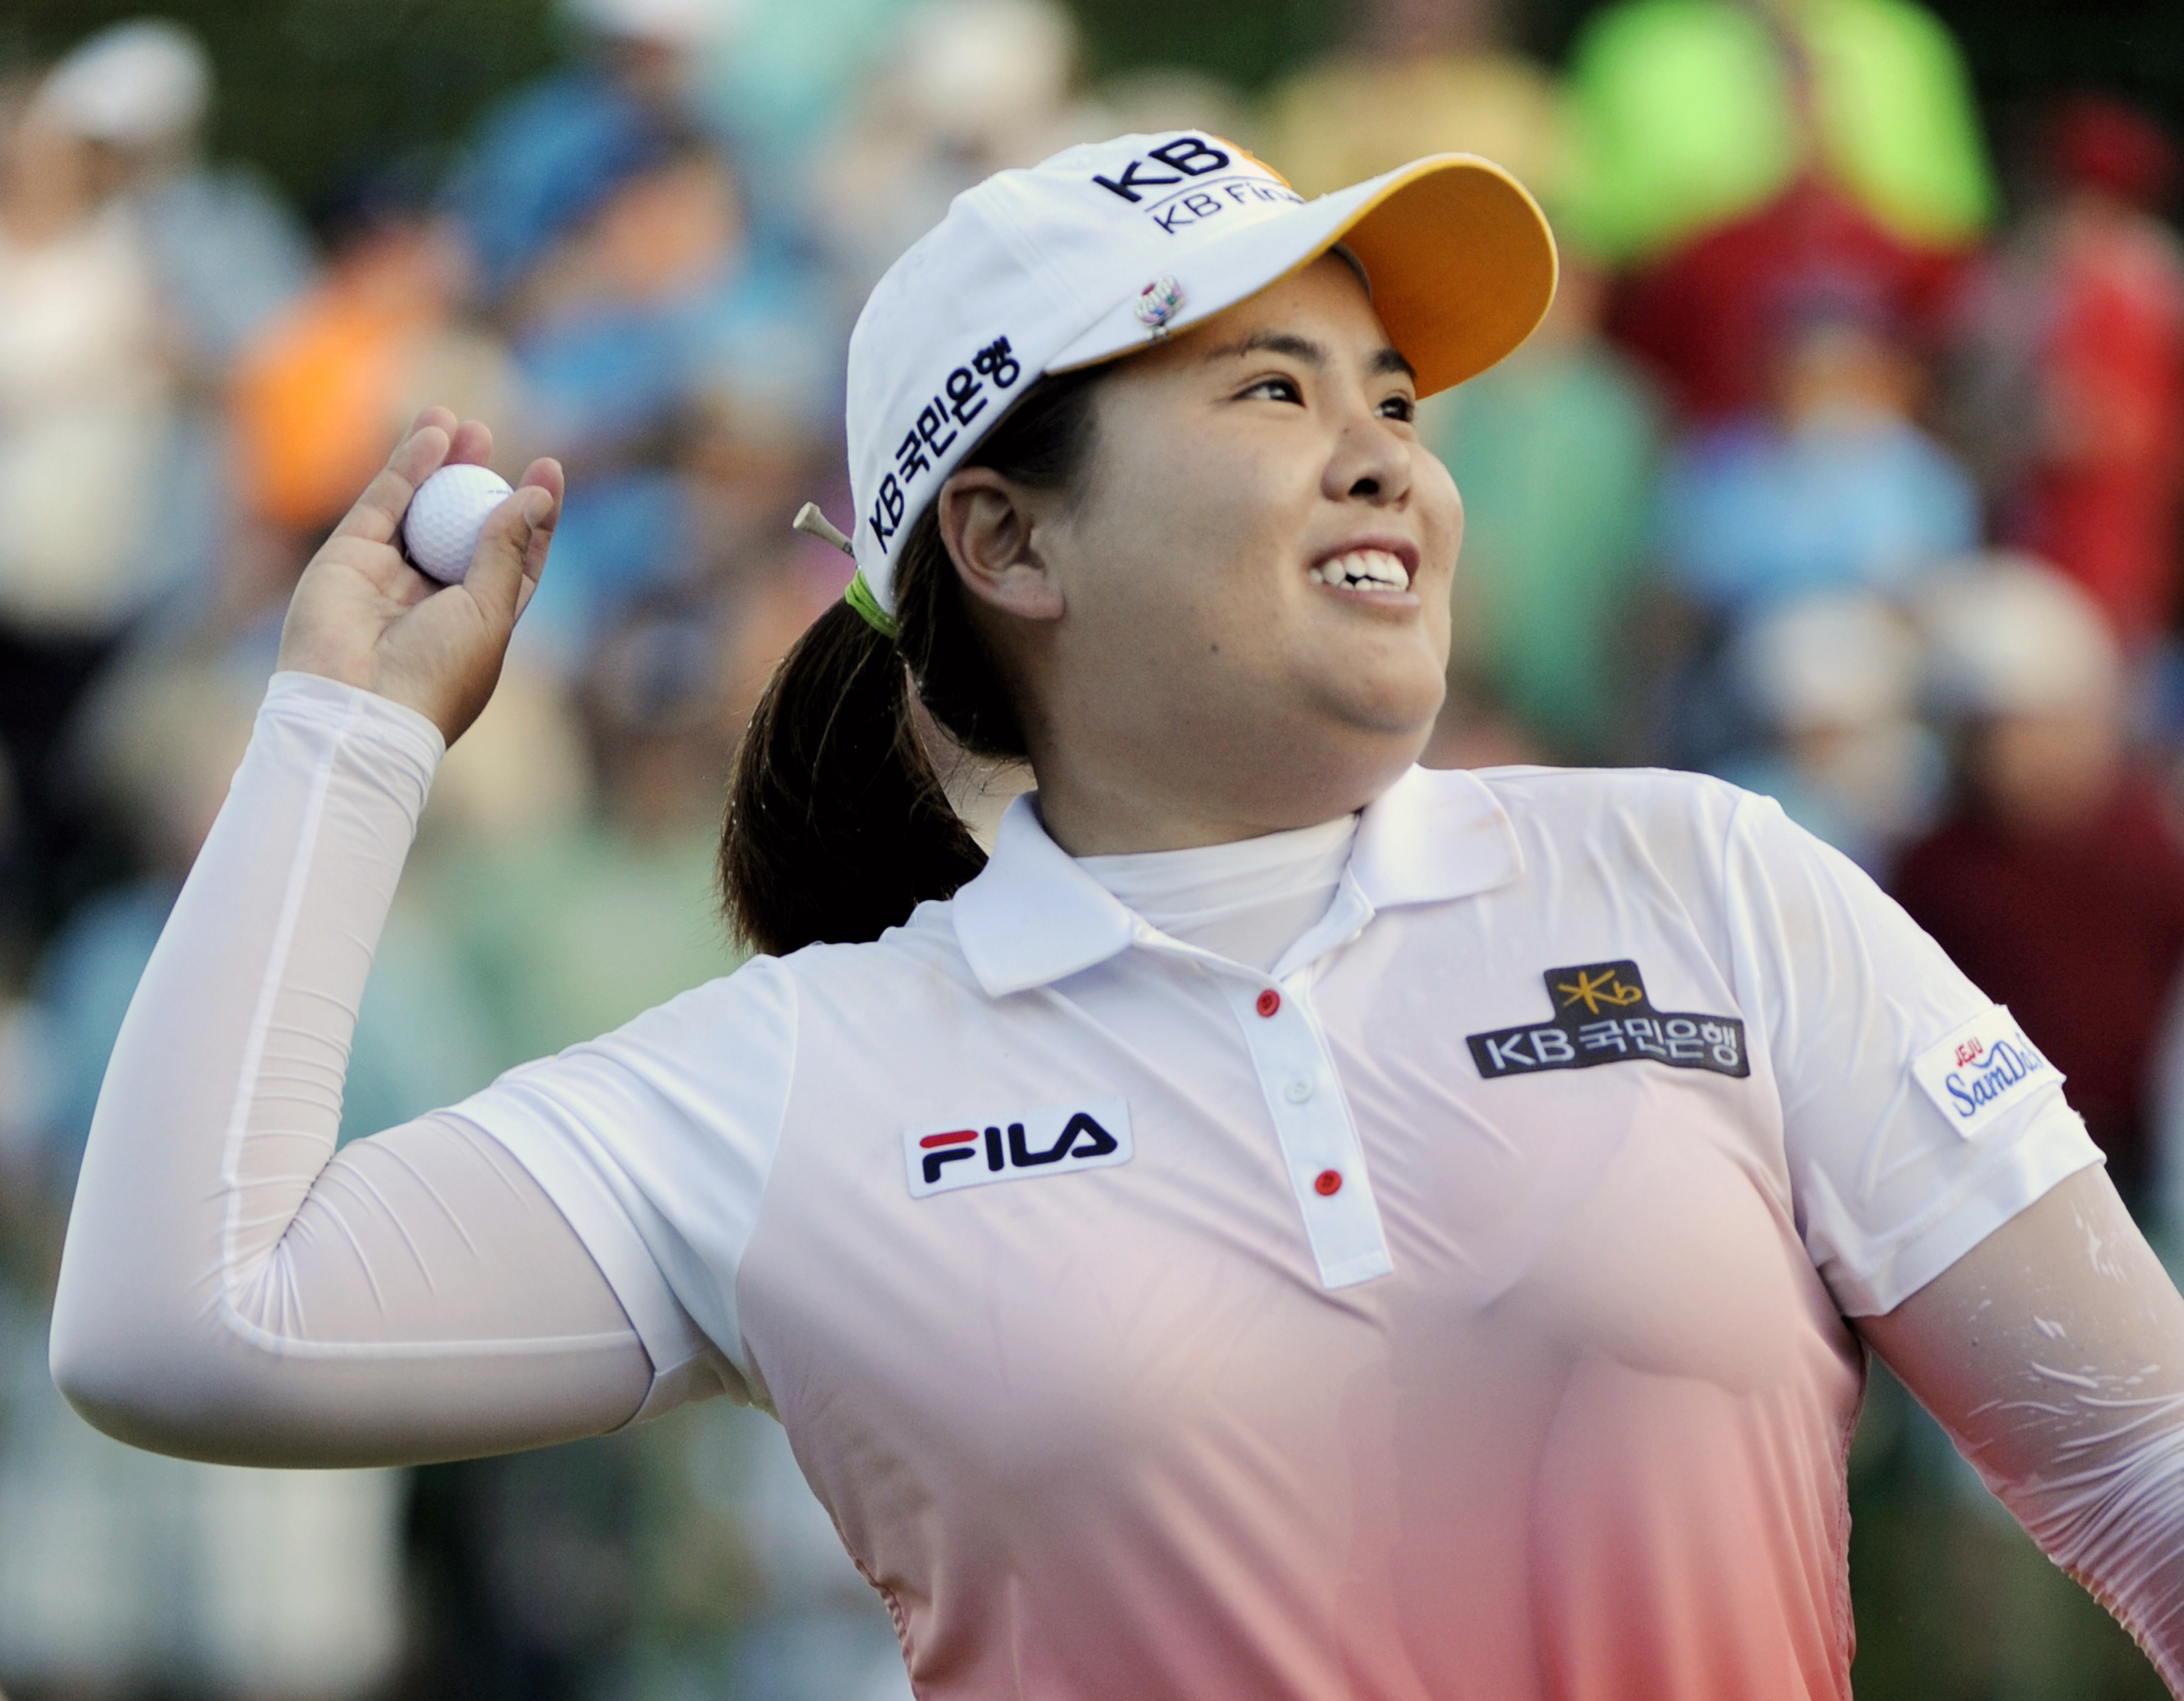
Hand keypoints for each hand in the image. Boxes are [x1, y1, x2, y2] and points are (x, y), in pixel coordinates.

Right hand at [275, 409, 562, 743]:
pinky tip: (433, 434)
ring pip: (419, 507)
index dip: (531, 515)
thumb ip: (505, 550)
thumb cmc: (437, 671)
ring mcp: (388, 576)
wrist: (357, 706)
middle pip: (460, 524)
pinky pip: (384, 503)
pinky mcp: (349, 557)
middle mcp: (432, 597)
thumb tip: (534, 497)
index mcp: (478, 619)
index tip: (547, 472)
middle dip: (476, 480)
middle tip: (492, 436)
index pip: (511, 556)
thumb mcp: (488, 611)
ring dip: (439, 463)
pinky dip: (408, 467)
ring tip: (460, 421)